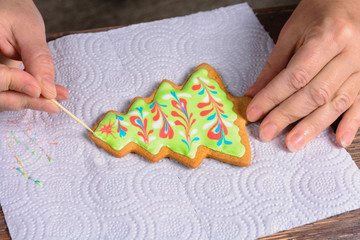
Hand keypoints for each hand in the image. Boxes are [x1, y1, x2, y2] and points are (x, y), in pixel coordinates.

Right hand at [0, 0, 67, 112]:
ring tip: (57, 99)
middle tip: (54, 102)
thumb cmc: (15, 13)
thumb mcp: (28, 30)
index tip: (39, 88)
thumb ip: (38, 59)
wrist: (10, 12)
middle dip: (27, 99)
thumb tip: (48, 91)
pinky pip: (12, 94)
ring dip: (32, 101)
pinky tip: (51, 95)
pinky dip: (32, 97)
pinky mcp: (0, 81)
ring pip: (5, 98)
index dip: (14, 83)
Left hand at [245, 0, 359, 150]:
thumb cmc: (320, 12)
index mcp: (326, 38)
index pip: (295, 76)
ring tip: (292, 143)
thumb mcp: (292, 33)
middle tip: (266, 133)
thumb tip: (254, 93)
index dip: (272, 97)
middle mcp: (348, 54)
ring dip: (313, 126)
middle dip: (287, 116)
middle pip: (314, 93)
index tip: (254, 113)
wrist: (353, 0)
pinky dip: (351, 123)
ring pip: (336, 102)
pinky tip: (338, 140)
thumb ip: (274, 66)